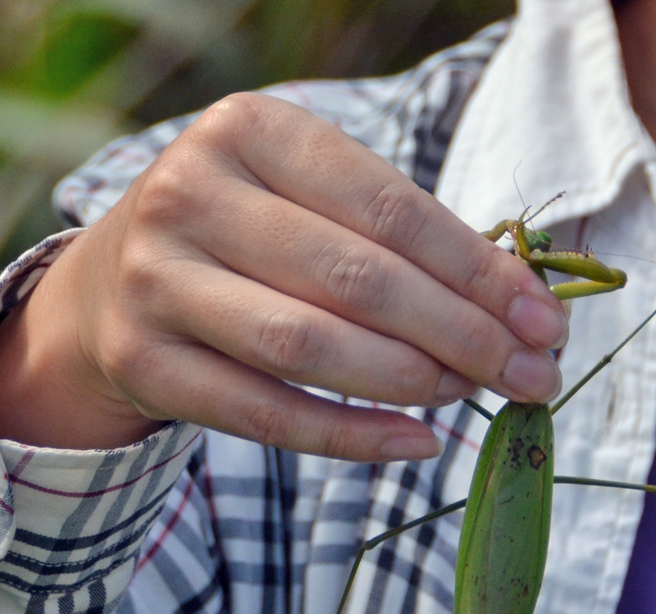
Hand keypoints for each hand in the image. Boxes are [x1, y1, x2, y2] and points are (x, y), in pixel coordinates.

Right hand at [0, 93, 567, 460]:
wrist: (109, 286)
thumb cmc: (246, 236)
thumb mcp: (309, 201)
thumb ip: (401, 239)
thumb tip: (521, 307)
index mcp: (249, 130)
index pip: (390, 208)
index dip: (479, 271)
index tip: (546, 320)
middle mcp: (189, 193)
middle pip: (356, 278)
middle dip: (463, 334)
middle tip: (533, 375)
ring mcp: (156, 280)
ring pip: (308, 345)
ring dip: (413, 380)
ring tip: (475, 395)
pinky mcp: (143, 361)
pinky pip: (266, 413)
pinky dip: (352, 435)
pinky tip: (419, 441)